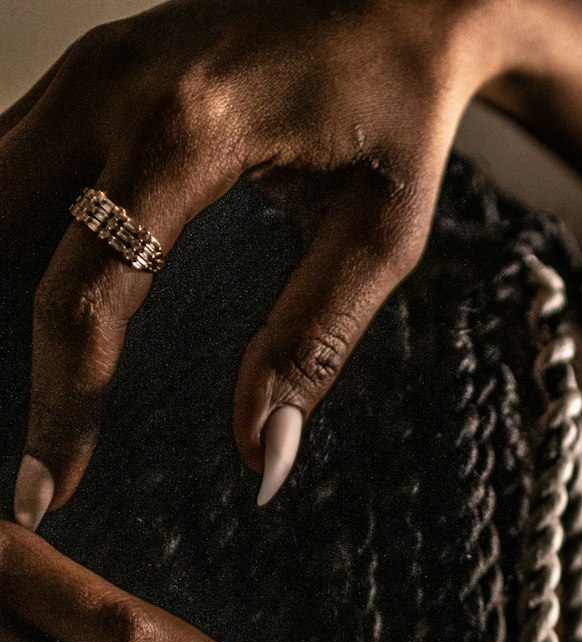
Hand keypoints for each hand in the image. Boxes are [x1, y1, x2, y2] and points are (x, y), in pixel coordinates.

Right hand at [0, 0, 496, 525]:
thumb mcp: (381, 236)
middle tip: (12, 452)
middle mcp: (115, 88)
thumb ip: (314, 345)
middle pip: (1, 240)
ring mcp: (89, 70)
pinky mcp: (88, 73)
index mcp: (190, 131)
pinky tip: (21, 310)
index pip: (87, 293)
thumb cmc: (401, 109)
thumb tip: (257, 456)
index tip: (46, 491)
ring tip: (10, 392)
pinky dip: (5, 243)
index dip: (59, 404)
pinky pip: (12, 166)